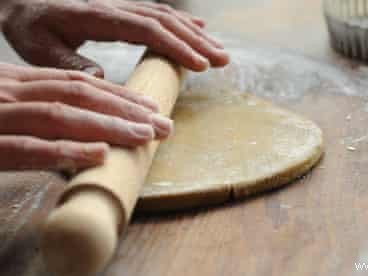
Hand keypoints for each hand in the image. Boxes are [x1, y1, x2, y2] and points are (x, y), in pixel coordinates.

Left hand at [0, 0, 228, 76]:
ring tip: (220, 53)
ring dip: (195, 34)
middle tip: (223, 60)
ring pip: (166, 16)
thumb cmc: (28, 25)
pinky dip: (181, 22)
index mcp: (99, 15)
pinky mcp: (123, 10)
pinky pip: (158, 13)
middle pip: (165, 21)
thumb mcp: (39, 47)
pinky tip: (198, 29)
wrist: (20, 0)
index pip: (147, 29)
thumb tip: (104, 79)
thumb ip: (71, 62)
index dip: (176, 46)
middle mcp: (116, 6)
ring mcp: (121, 6)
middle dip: (197, 41)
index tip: (200, 65)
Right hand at [0, 63, 172, 170]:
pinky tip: (99, 154)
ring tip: (145, 136)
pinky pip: (28, 148)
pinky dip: (66, 151)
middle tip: (164, 125)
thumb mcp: (3, 103)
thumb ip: (37, 107)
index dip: (118, 95)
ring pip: (61, 116)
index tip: (151, 106)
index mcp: (18, 81)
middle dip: (126, 110)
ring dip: (109, 126)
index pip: (77, 83)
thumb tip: (84, 125)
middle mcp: (12, 92)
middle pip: (79, 95)